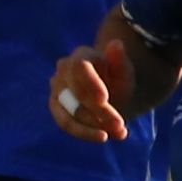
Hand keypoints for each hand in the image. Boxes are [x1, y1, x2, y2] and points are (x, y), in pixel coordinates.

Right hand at [48, 16, 135, 145]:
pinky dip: (86, 132)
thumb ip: (120, 61)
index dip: (90, 83)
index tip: (104, 100)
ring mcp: (57, 89)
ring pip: (70, 111)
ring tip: (118, 133)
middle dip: (100, 111)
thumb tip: (116, 44)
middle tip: (120, 125)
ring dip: (93, 125)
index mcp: (81, 56)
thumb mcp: (124, 71)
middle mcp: (63, 70)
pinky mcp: (56, 107)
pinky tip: (105, 136)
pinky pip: (66, 123)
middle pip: (77, 93)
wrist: (111, 91)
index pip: (79, 67)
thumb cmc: (118, 78)